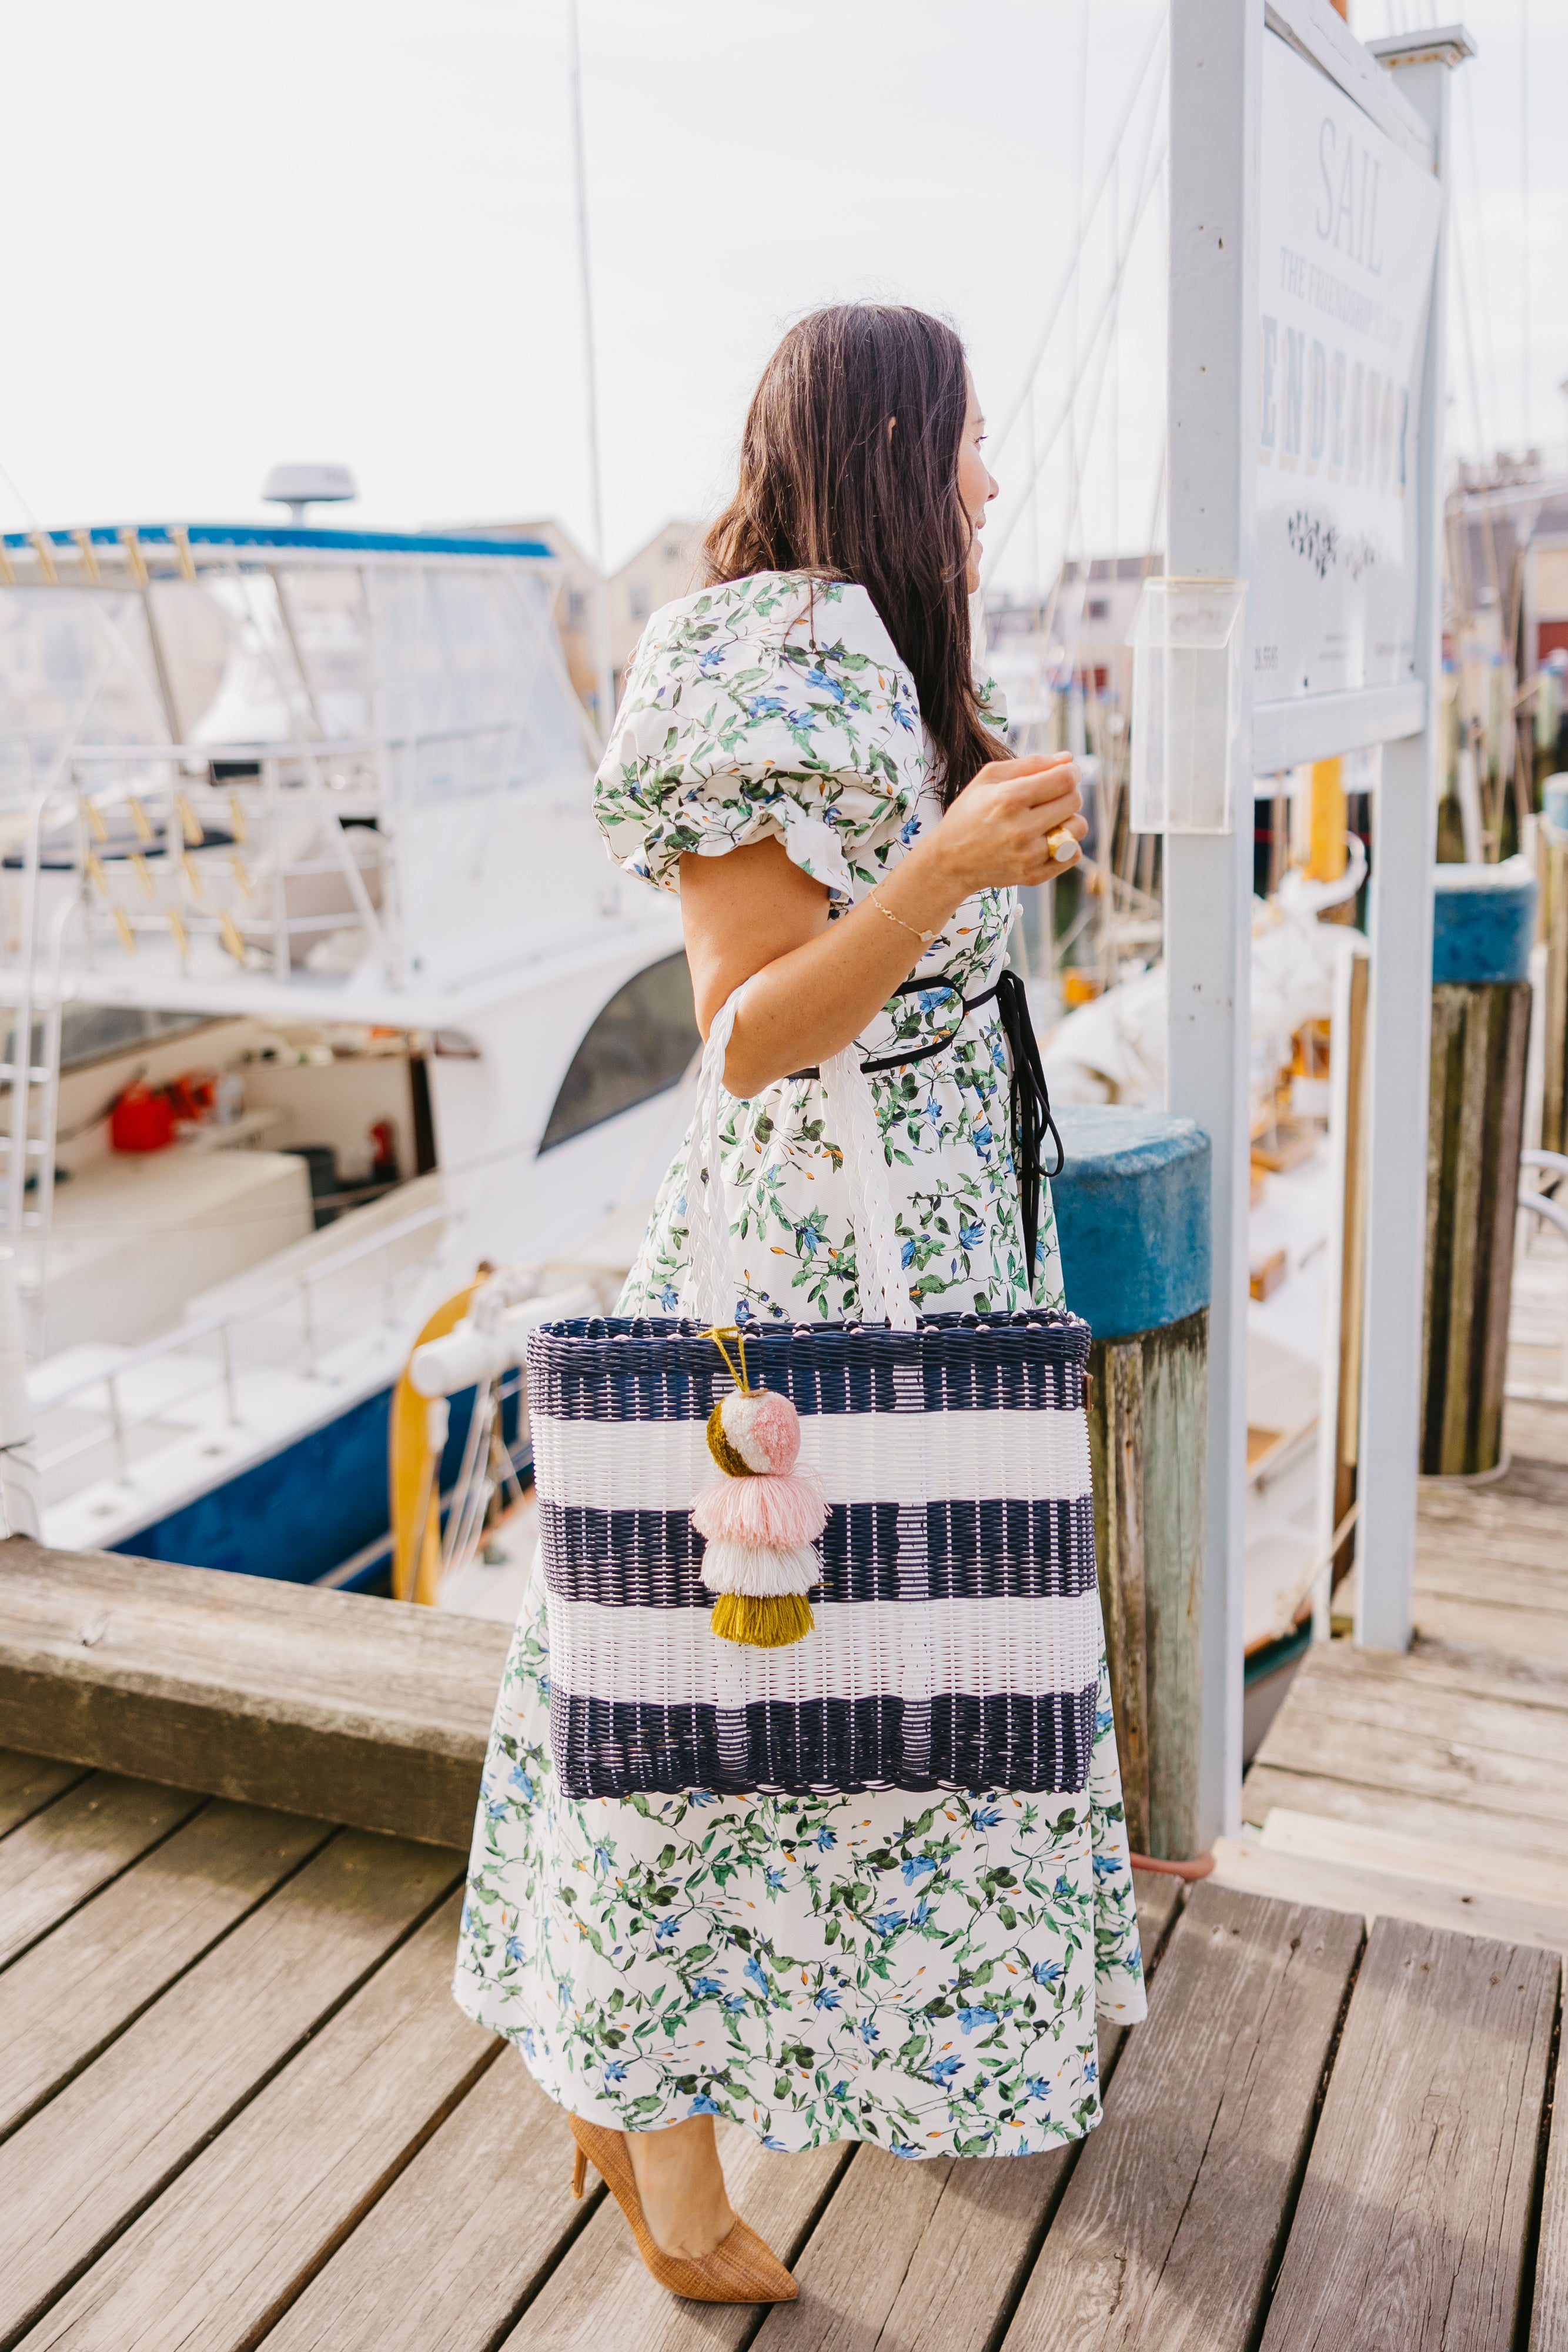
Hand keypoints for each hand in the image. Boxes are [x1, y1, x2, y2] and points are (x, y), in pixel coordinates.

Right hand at [919, 754, 1085, 895]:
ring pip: (1078, 828)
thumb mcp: (988, 778)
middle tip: (1050, 797)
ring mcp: (1028, 855)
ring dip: (1069, 819)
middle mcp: (1020, 828)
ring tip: (1048, 820)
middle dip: (1067, 793)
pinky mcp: (1033, 875)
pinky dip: (1067, 845)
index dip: (1070, 772)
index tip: (1064, 774)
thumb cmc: (969, 814)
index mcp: (1009, 799)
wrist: (949, 861)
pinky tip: (1048, 839)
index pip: (1065, 779)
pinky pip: (1072, 855)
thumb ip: (1030, 764)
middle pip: (1074, 801)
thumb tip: (1068, 759)